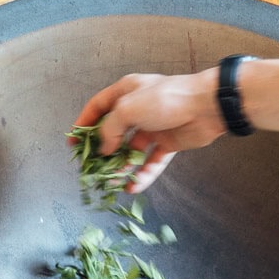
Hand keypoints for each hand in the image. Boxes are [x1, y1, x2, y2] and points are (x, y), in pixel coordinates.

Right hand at [70, 68, 224, 192]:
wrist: (205, 107)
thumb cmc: (165, 99)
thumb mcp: (127, 109)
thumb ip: (110, 128)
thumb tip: (104, 148)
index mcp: (126, 92)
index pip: (98, 107)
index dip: (83, 124)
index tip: (72, 143)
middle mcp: (138, 108)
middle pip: (114, 132)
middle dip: (103, 151)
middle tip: (93, 168)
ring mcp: (154, 127)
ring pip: (132, 151)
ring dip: (122, 167)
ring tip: (112, 183)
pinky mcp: (169, 143)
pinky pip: (152, 162)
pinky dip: (143, 174)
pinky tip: (134, 186)